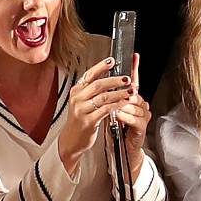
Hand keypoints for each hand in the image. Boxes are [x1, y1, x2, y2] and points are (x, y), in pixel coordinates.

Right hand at [58, 57, 132, 174]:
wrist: (72, 140)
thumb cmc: (79, 121)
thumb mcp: (82, 102)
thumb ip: (92, 91)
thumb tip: (110, 78)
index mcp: (76, 91)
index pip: (89, 75)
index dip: (101, 66)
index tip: (112, 61)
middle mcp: (78, 99)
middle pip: (98, 84)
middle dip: (115, 80)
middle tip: (126, 79)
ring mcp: (82, 110)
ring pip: (103, 97)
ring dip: (119, 93)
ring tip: (129, 91)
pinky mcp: (88, 121)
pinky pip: (105, 110)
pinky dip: (116, 105)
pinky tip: (123, 103)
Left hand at [115, 54, 150, 175]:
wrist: (122, 149)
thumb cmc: (116, 129)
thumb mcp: (110, 109)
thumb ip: (110, 97)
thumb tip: (101, 82)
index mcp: (132, 99)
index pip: (133, 82)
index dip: (134, 69)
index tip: (134, 57)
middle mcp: (140, 105)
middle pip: (134, 93)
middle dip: (123, 92)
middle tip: (114, 91)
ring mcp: (143, 116)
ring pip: (134, 105)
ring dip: (122, 105)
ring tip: (113, 107)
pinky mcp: (142, 127)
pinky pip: (135, 119)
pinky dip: (126, 116)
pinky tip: (118, 115)